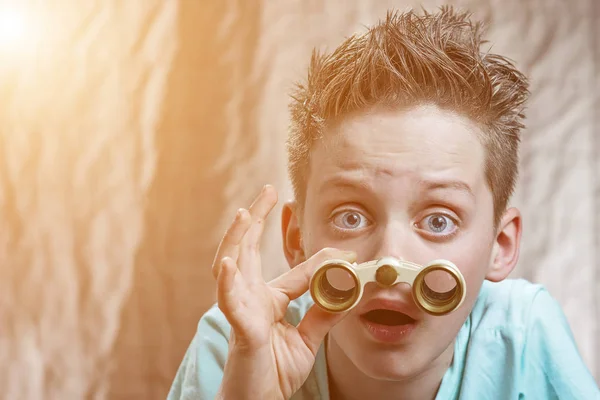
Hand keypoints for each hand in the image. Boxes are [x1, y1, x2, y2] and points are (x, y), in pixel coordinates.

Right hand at [212, 184, 355, 399]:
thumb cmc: (274, 372)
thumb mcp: (308, 339)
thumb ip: (324, 314)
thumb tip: (350, 289)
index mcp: (267, 300)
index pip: (293, 270)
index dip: (319, 258)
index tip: (346, 251)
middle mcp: (250, 298)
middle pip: (249, 250)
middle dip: (256, 219)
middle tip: (268, 190)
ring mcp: (242, 312)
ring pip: (232, 267)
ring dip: (237, 239)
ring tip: (244, 213)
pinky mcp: (240, 331)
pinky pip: (230, 304)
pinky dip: (227, 282)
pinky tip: (227, 263)